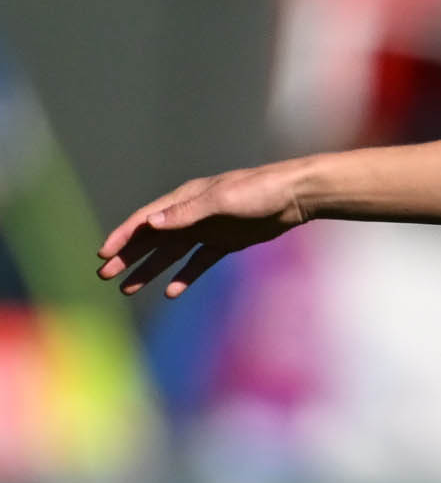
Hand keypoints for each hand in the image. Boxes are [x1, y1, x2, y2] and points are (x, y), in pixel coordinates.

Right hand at [99, 165, 315, 296]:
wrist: (296, 196)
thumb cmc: (259, 191)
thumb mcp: (221, 200)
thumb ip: (186, 213)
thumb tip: (150, 223)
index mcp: (185, 199)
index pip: (145, 221)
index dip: (122, 237)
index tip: (103, 255)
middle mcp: (192, 214)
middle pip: (152, 239)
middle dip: (128, 257)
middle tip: (105, 276)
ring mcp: (209, 229)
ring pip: (171, 254)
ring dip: (150, 270)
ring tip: (127, 289)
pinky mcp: (227, 242)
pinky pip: (199, 262)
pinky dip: (185, 276)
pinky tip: (171, 291)